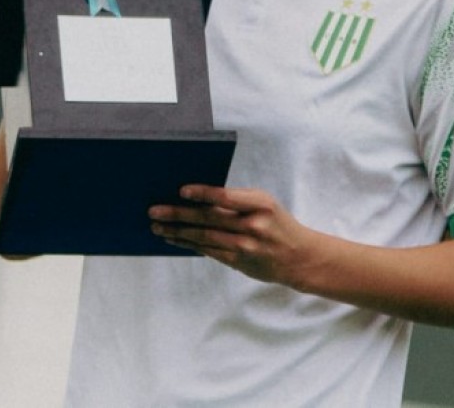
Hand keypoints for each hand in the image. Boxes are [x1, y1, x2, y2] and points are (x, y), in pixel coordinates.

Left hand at [148, 185, 314, 286]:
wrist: (299, 257)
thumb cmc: (276, 222)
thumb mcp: (264, 203)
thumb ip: (237, 200)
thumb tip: (199, 198)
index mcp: (260, 203)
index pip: (226, 196)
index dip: (203, 193)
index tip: (181, 191)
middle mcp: (252, 225)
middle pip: (209, 218)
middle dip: (178, 215)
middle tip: (155, 211)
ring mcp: (245, 246)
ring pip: (204, 237)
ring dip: (177, 232)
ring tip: (158, 226)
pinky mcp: (239, 262)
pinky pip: (208, 251)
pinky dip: (189, 244)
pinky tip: (174, 239)